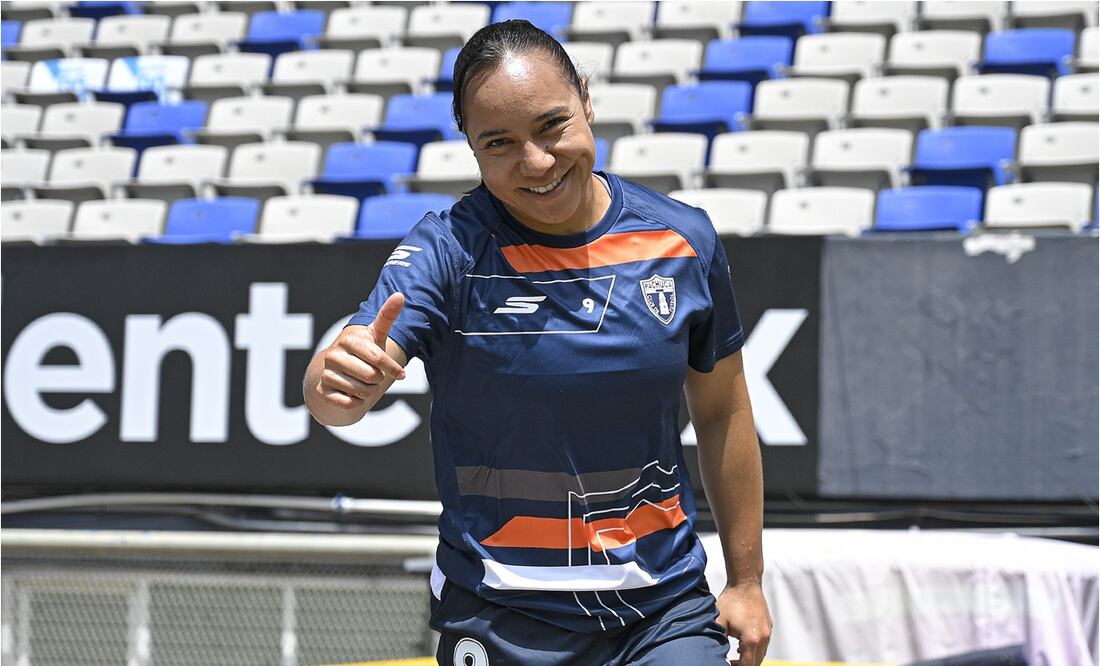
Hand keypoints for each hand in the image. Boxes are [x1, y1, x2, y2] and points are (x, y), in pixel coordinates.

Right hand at [314, 292, 406, 410]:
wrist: (338, 369)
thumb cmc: (363, 351)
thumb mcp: (375, 335)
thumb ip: (387, 316)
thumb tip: (400, 295)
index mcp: (349, 340)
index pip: (378, 358)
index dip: (393, 369)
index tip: (402, 375)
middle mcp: (333, 355)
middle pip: (372, 377)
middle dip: (378, 380)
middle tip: (373, 376)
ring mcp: (326, 373)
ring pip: (362, 392)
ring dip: (368, 392)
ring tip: (362, 383)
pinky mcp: (322, 391)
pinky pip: (348, 404)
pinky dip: (356, 403)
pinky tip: (352, 394)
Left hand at [716, 580, 771, 665]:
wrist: (745, 583)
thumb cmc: (731, 601)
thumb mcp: (720, 622)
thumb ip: (718, 639)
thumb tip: (716, 652)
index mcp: (751, 639)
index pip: (747, 664)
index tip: (729, 665)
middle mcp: (763, 637)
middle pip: (756, 662)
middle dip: (744, 665)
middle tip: (732, 664)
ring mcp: (768, 632)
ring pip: (762, 654)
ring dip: (751, 658)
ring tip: (737, 657)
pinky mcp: (768, 626)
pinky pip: (764, 644)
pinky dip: (755, 649)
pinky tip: (744, 646)